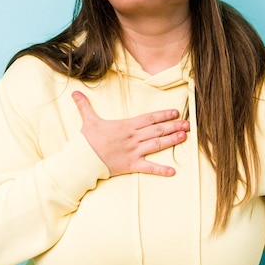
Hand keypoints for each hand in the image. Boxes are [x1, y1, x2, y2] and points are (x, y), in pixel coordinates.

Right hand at [72, 91, 188, 176]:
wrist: (83, 160)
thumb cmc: (87, 140)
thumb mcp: (88, 120)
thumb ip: (85, 106)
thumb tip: (75, 93)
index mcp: (126, 126)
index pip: (149, 118)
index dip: (163, 115)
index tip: (175, 112)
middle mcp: (133, 138)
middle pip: (157, 130)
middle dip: (173, 126)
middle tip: (188, 124)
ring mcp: (134, 151)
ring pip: (157, 144)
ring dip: (172, 140)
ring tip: (184, 136)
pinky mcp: (131, 164)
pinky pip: (149, 167)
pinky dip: (161, 170)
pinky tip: (173, 171)